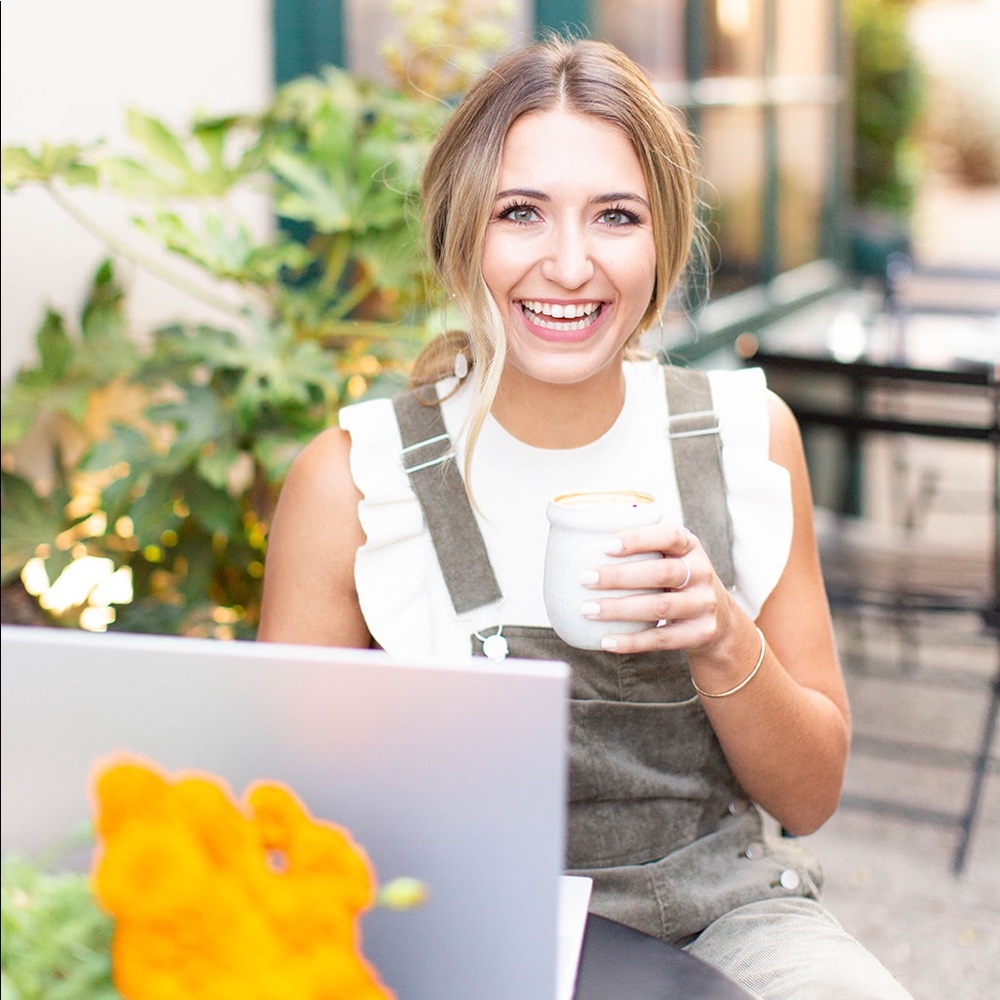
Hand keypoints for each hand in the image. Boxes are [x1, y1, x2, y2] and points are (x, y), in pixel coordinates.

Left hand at [581, 524, 725, 652]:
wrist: (720, 620)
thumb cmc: (677, 582)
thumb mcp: (671, 559)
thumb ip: (641, 550)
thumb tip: (580, 547)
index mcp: (690, 547)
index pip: (669, 535)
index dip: (638, 538)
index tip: (606, 546)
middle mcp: (701, 573)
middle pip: (661, 573)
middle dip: (620, 576)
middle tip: (585, 579)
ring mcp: (703, 604)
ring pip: (659, 607)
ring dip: (620, 609)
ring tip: (588, 610)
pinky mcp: (699, 633)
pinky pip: (661, 639)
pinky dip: (631, 641)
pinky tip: (606, 640)